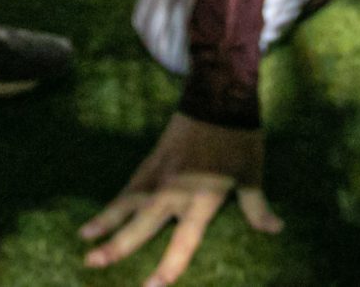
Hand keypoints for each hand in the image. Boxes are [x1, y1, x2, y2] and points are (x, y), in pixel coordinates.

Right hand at [80, 114, 278, 285]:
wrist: (217, 95)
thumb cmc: (238, 137)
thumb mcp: (251, 173)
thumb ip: (256, 206)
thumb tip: (276, 230)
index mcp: (203, 197)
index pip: (184, 239)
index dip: (169, 264)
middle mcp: (175, 189)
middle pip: (142, 223)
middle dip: (118, 246)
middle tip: (92, 263)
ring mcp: (159, 173)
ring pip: (127, 203)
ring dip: (105, 222)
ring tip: (83, 240)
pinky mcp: (151, 161)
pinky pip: (129, 186)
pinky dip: (114, 203)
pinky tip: (99, 217)